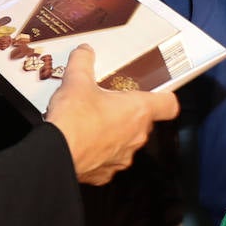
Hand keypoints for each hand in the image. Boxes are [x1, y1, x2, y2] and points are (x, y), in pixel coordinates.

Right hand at [45, 46, 178, 184]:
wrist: (57, 152)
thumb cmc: (74, 119)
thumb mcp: (76, 80)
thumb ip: (83, 61)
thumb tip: (84, 52)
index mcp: (137, 110)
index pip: (168, 104)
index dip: (164, 97)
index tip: (158, 93)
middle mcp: (135, 136)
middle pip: (143, 122)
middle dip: (127, 112)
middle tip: (109, 102)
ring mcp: (122, 157)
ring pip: (125, 142)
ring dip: (113, 133)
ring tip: (91, 122)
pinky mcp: (105, 173)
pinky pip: (108, 160)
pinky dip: (98, 152)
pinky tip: (83, 141)